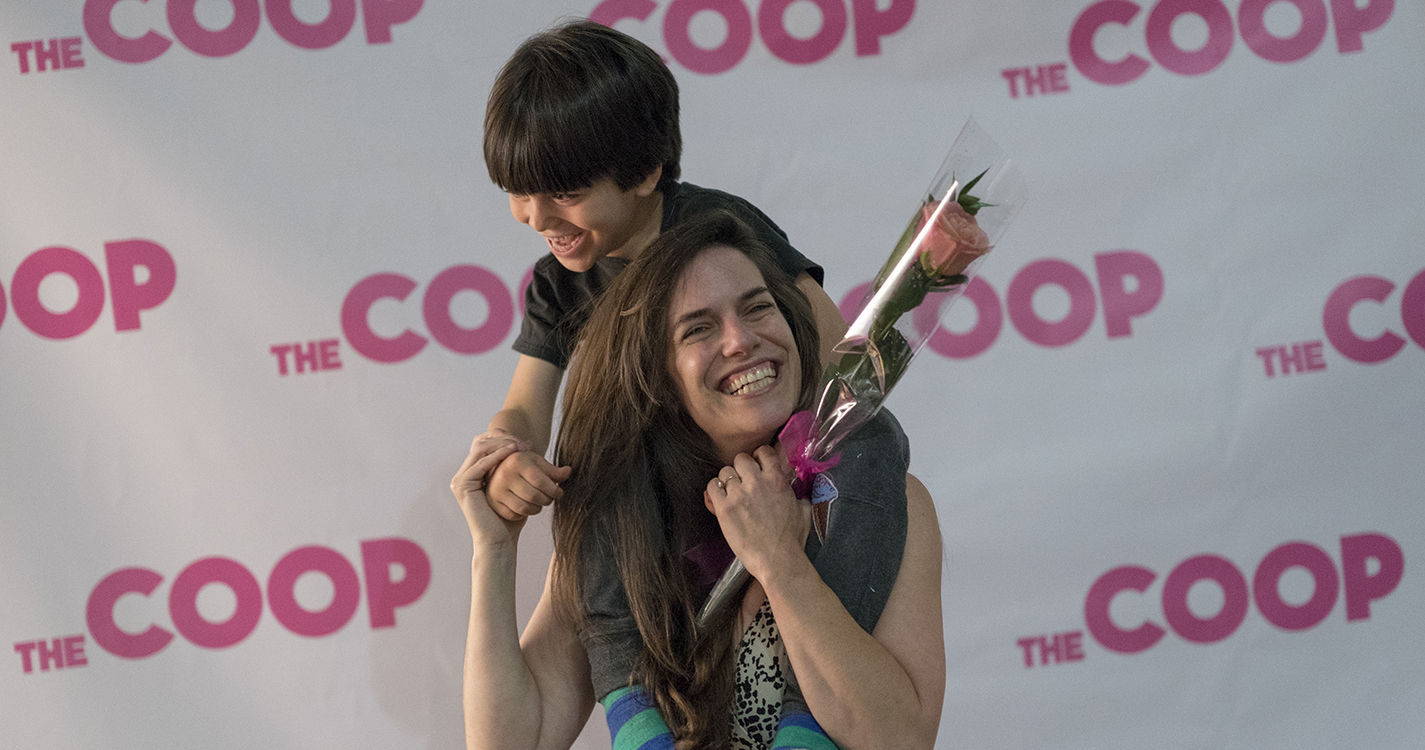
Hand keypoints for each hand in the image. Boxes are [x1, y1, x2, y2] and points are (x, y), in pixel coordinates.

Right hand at [451, 431, 530, 546]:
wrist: (499, 540)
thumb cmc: (511, 518)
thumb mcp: (519, 488)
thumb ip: (525, 470)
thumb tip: (547, 454)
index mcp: (474, 474)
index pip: (486, 445)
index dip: (505, 439)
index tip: (527, 442)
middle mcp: (464, 475)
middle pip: (481, 443)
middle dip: (504, 438)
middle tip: (523, 441)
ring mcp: (460, 479)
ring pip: (480, 450)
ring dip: (501, 444)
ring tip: (520, 444)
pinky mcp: (462, 485)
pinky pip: (480, 464)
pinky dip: (497, 455)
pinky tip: (512, 452)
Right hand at [485, 441, 571, 521]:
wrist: (497, 469)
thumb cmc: (521, 466)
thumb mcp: (537, 463)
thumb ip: (553, 470)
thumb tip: (568, 472)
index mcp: (517, 462)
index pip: (541, 481)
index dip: (554, 490)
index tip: (559, 493)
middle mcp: (504, 475)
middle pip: (534, 496)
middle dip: (547, 500)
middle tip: (549, 498)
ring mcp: (496, 490)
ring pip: (524, 508)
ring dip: (536, 508)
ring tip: (538, 502)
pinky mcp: (493, 503)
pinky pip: (513, 515)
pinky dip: (522, 514)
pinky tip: (525, 505)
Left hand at [704, 444, 809, 580]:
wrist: (777, 559)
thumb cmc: (792, 539)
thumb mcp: (803, 510)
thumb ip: (797, 495)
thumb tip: (796, 493)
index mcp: (777, 480)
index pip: (763, 452)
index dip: (758, 457)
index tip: (757, 465)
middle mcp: (757, 482)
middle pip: (741, 459)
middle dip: (741, 468)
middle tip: (743, 481)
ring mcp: (739, 494)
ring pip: (725, 471)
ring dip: (728, 480)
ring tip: (732, 493)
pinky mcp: (724, 508)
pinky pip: (712, 486)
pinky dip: (715, 490)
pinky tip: (720, 499)